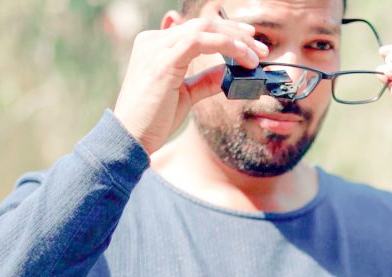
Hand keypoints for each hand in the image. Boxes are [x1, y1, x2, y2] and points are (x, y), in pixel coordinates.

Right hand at [112, 17, 268, 154]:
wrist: (131, 138)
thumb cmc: (153, 120)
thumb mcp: (186, 95)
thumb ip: (205, 80)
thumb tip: (228, 72)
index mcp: (155, 45)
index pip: (196, 28)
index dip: (227, 31)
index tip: (250, 43)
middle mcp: (153, 41)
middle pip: (203, 24)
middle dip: (236, 34)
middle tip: (260, 50)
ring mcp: (156, 48)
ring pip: (205, 29)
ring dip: (236, 41)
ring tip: (255, 57)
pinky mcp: (163, 61)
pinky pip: (200, 42)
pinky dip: (226, 46)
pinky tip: (242, 59)